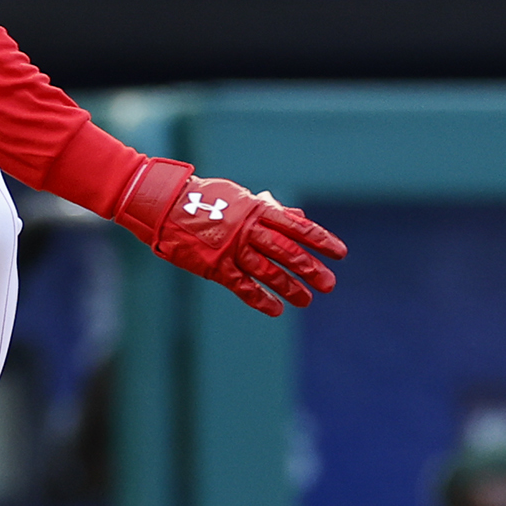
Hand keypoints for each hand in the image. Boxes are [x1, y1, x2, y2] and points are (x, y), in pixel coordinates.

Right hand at [117, 162, 345, 315]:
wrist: (165, 203)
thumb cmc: (205, 198)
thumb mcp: (240, 197)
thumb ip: (269, 210)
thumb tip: (298, 218)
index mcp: (257, 210)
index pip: (297, 227)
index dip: (320, 240)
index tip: (340, 253)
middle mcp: (248, 229)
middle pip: (287, 251)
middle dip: (310, 268)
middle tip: (328, 283)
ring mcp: (232, 248)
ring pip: (268, 271)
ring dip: (290, 287)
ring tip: (306, 300)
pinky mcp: (215, 266)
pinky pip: (242, 286)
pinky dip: (260, 298)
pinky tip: (276, 308)